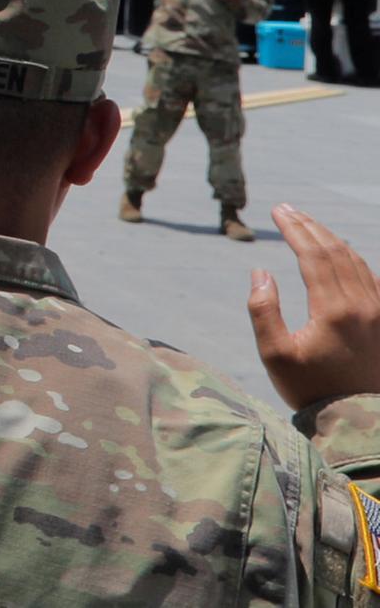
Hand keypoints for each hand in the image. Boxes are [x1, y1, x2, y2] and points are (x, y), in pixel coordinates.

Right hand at [248, 205, 379, 410]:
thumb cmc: (310, 388)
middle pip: (336, 251)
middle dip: (310, 226)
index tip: (277, 210)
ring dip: (330, 238)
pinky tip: (340, 253)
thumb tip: (260, 272)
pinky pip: (371, 277)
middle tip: (287, 208)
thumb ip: (263, 310)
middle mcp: (362, 304)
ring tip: (309, 225)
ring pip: (357, 261)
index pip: (313, 255)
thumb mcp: (275, 354)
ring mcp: (379, 311)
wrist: (357, 419)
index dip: (294, 229)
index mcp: (334, 309)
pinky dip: (352, 258)